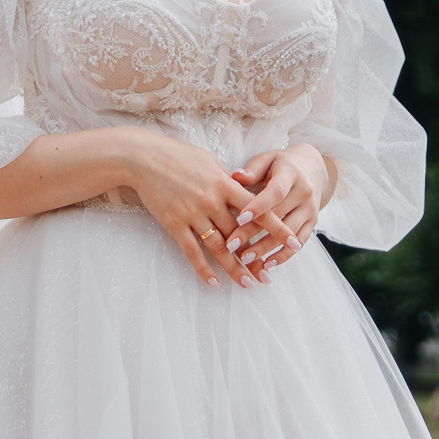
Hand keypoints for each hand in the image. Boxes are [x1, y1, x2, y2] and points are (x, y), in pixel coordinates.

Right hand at [118, 133, 269, 288]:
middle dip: (256, 256)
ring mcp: (193, 214)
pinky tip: (213, 283)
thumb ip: (228, 179)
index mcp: (225, 184)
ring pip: (219, 247)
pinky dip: (203, 268)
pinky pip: (192, 251)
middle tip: (269, 276)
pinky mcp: (174, 224)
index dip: (277, 227)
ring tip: (247, 284)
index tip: (294, 242)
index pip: (259, 209)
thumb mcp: (210, 161)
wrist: (143, 158)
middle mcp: (212, 201)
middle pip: (240, 234)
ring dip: (233, 268)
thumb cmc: (178, 155)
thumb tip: (243, 188)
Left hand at [230, 145, 328, 274]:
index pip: (275, 192)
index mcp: (290, 174)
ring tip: (245, 260)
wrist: (314, 167)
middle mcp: (304, 192)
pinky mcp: (313, 222)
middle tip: (232, 246)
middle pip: (278, 216)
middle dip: (253, 233)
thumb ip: (253, 169)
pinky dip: (284, 255)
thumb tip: (235, 176)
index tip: (239, 218)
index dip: (258, 206)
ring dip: (266, 248)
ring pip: (288, 233)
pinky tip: (267, 264)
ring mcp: (310, 209)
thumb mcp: (268, 159)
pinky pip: (300, 242)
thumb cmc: (282, 164)